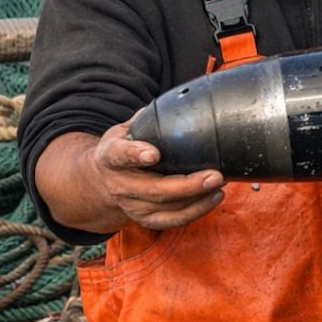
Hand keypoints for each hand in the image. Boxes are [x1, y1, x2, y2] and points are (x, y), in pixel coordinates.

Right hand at [91, 120, 224, 230]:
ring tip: (220, 184)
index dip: (135, 155)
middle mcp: (120, 184)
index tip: (153, 153)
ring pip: (166, 209)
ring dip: (197, 199)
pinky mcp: (144, 219)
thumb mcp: (126, 129)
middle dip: (187, 185)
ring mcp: (131, 205)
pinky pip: (172, 221)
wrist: (101, 180)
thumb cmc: (123, 149)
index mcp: (111, 156)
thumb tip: (179, 100)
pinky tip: (214, 197)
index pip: (119, 155)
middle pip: (154, 190)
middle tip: (214, 175)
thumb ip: (147, 118)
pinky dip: (196, 212)